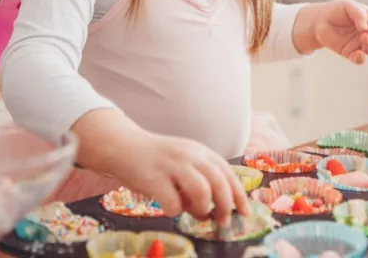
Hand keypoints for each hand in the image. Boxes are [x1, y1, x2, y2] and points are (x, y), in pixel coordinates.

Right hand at [106, 129, 249, 223]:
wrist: (123, 146)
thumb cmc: (156, 159)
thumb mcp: (182, 162)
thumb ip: (199, 180)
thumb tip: (211, 211)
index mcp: (200, 151)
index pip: (227, 173)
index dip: (239, 194)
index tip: (244, 212)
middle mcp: (189, 155)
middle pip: (219, 182)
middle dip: (225, 206)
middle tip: (222, 221)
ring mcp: (171, 165)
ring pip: (201, 191)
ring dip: (201, 207)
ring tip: (192, 211)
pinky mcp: (153, 177)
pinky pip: (173, 202)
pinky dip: (175, 211)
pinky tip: (168, 206)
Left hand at [294, 0, 367, 63]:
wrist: (318, 21)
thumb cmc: (336, 11)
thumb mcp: (348, 5)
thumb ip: (359, 13)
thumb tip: (366, 26)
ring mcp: (360, 43)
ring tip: (364, 37)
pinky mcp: (350, 52)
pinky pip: (360, 59)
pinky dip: (361, 58)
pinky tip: (358, 54)